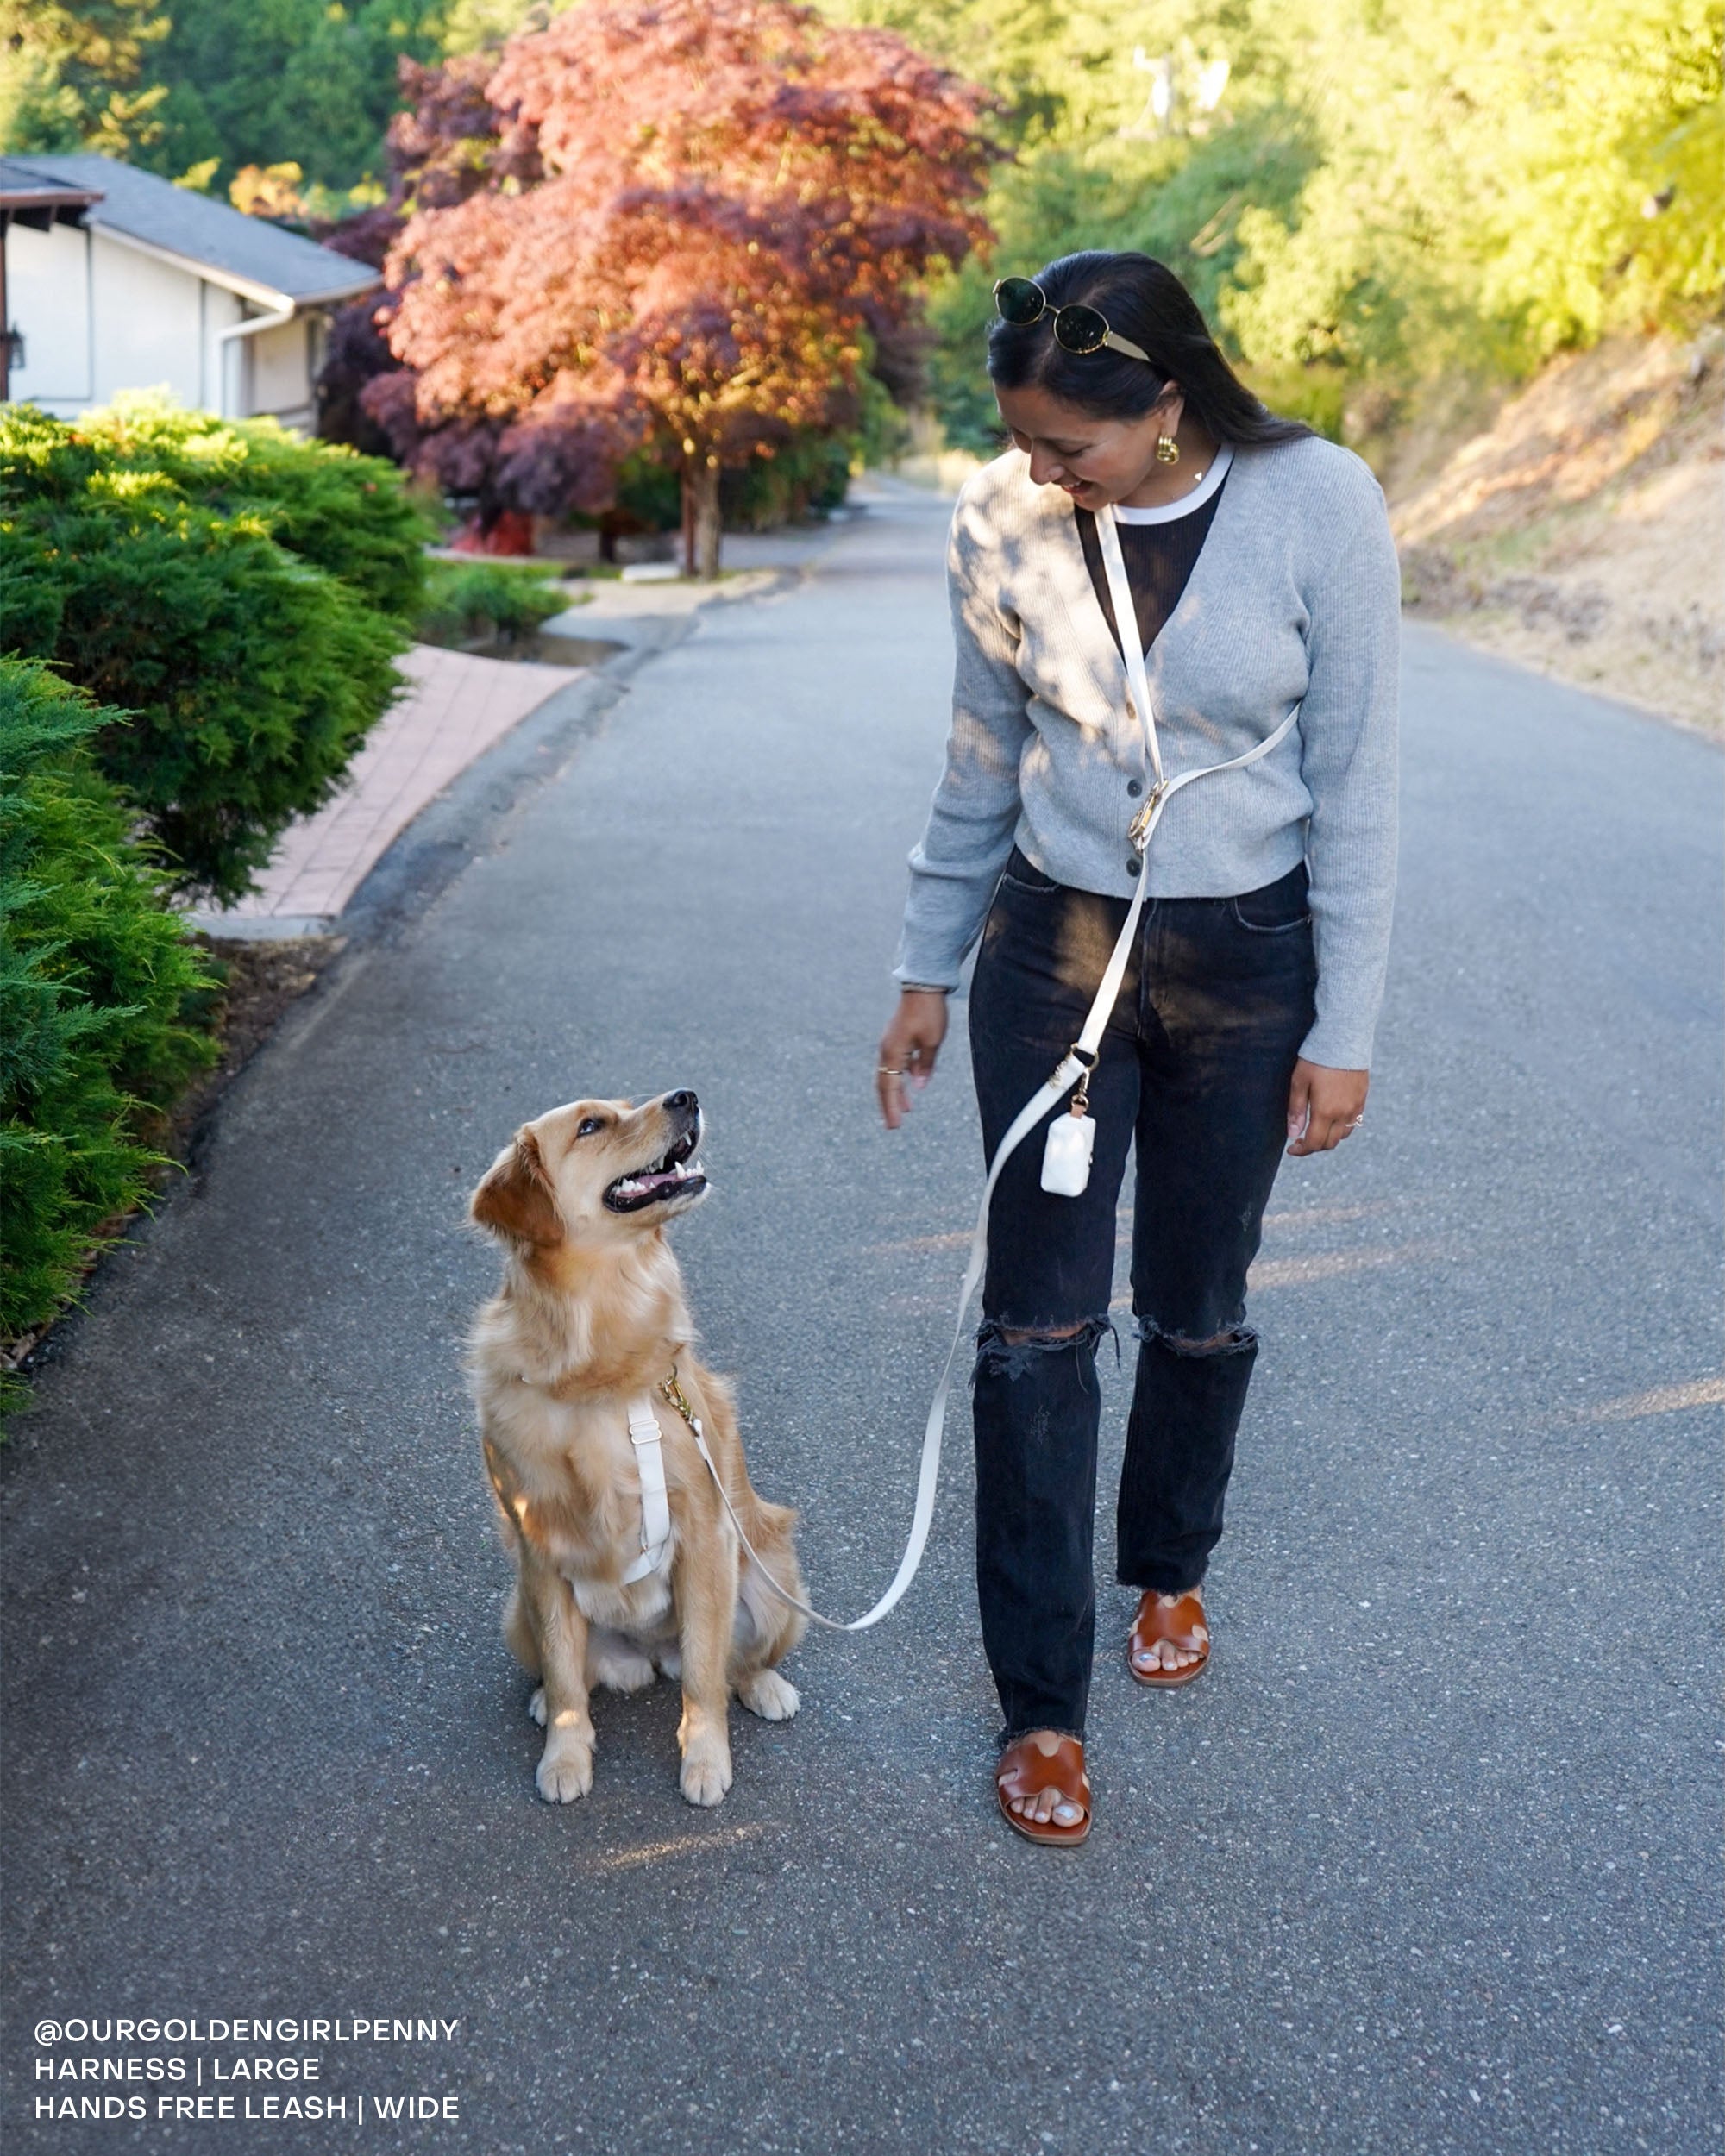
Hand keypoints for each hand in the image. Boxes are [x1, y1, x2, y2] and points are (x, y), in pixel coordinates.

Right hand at [877, 991, 949, 1129]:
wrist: (923, 985)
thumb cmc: (928, 1012)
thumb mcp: (932, 1041)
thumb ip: (925, 1065)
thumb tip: (920, 1086)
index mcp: (893, 1053)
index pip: (889, 1087)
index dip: (891, 1108)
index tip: (895, 1126)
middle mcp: (887, 1050)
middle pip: (884, 1084)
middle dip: (889, 1105)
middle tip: (893, 1126)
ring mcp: (891, 1043)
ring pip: (890, 1074)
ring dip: (897, 1092)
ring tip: (907, 1109)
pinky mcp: (897, 1038)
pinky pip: (896, 1063)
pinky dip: (902, 1076)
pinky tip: (913, 1082)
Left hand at [1286, 1059, 1367, 1154]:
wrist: (1344, 1039)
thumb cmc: (1317, 1058)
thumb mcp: (1299, 1082)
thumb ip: (1296, 1110)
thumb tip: (1293, 1134)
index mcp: (1325, 1111)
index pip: (1314, 1143)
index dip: (1301, 1150)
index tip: (1292, 1149)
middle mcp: (1343, 1113)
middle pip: (1329, 1143)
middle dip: (1314, 1146)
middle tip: (1301, 1139)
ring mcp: (1356, 1106)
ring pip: (1343, 1135)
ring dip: (1328, 1138)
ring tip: (1316, 1129)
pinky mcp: (1363, 1098)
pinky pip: (1353, 1122)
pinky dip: (1341, 1127)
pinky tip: (1331, 1118)